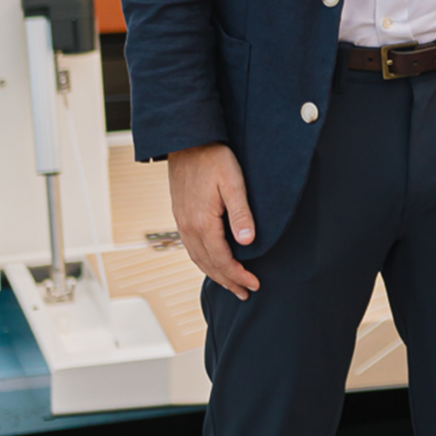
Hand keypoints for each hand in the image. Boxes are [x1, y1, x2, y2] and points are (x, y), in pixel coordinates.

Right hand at [168, 142, 260, 299]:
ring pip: (198, 258)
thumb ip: (240, 213)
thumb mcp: (233, 183)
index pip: (221, 260)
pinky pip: (192, 248)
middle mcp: (188, 227)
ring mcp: (182, 223)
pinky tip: (213, 262)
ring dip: (215, 274)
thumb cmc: (214, 159)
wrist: (187, 142)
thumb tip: (247, 243)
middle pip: (208, 264)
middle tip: (245, 293)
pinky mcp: (181, 216)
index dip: (238, 275)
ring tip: (231, 284)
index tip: (254, 285)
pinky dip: (204, 261)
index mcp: (202, 223)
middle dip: (228, 281)